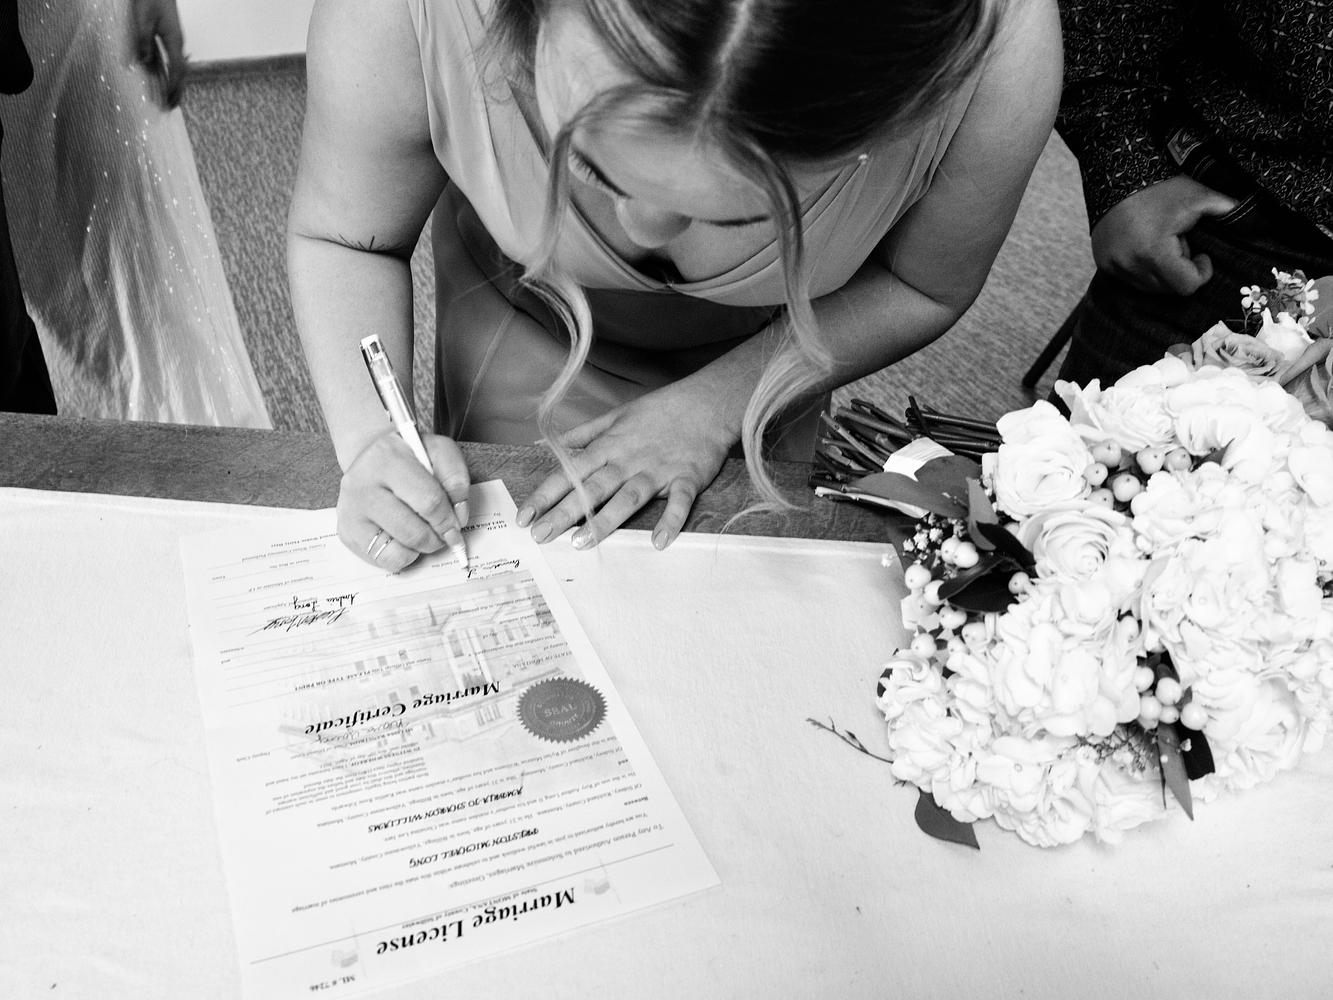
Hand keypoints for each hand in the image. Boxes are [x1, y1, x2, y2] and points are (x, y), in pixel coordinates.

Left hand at [130, 0, 186, 108]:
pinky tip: (166, 79)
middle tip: (172, 107)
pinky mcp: (170, 37)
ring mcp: (175, 40)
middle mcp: (177, 43)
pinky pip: (173, 60)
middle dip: (177, 90)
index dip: (172, 85)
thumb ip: (144, 40)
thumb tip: (145, 62)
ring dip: (175, 84)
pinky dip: (171, 73)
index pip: (176, 69)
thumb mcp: (143, 18)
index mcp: (173, 40)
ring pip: (179, 68)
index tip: (167, 99)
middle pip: (181, 72)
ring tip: (171, 99)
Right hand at [337, 430, 470, 570]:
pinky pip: (384, 560)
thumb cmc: (410, 458)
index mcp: (386, 457)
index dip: (448, 520)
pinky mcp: (346, 532)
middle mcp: (361, 484)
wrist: (374, 460)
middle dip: (436, 538)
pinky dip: (402, 556)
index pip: (428, 501)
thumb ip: (455, 478)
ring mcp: (350, 510)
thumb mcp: (438, 452)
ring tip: (422, 532)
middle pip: (413, 531)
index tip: (456, 527)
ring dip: (420, 548)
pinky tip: (403, 537)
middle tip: (442, 533)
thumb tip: (458, 516)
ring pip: (398, 550)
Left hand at [517, 385, 734, 549]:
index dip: (545, 495)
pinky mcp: (687, 477)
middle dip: (564, 512)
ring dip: (606, 520)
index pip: (569, 472)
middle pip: (592, 488)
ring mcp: (658, 469)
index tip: (524, 517)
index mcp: (609, 445)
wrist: (707, 403)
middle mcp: (629, 459)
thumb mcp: (615, 416)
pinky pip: (679, 501)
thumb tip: (545, 445)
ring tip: (582, 543)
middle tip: (541, 536)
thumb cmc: (658, 411)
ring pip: (628, 497)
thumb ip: (580, 435)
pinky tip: (659, 542)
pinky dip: (671, 520)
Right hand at [1091, 176, 1238, 294]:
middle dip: (1180, 270)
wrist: (1117, 175)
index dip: (1200, 274)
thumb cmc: (1160, 187)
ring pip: (1148, 287)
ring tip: (1161, 242)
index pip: (1185, 287)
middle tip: (1180, 243)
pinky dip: (1142, 268)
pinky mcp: (1104, 263)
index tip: (1202, 256)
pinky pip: (1129, 278)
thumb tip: (1259, 217)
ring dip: (1161, 271)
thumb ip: (1228, 209)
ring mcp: (1114, 266)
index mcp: (1154, 253)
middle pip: (1167, 289)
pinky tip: (1144, 244)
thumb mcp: (1198, 196)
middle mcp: (1131, 265)